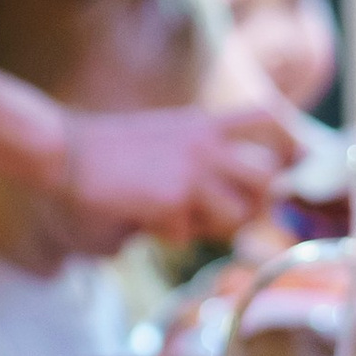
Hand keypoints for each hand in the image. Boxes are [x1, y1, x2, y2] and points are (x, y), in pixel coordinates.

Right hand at [56, 103, 293, 244]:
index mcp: (205, 123)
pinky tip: (145, 218)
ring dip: (216, 226)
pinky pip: (191, 233)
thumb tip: (235, 196)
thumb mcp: (166, 133)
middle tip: (231, 212)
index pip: (270, 121)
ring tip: (183, 219)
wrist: (65, 149)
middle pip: (267, 176)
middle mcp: (206, 145)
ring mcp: (191, 173)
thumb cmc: (110, 147)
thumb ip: (201, 153)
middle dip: (257, 201)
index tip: (290, 165)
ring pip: (239, 213)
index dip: (290, 145)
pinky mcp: (171, 201)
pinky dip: (171, 234)